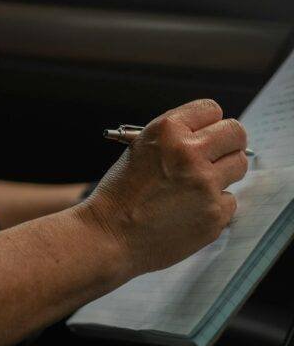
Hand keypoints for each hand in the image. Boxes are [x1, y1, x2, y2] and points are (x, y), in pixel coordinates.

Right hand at [81, 99, 248, 275]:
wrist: (108, 236)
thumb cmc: (118, 195)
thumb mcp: (137, 151)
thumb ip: (173, 139)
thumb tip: (209, 136)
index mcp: (166, 132)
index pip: (210, 109)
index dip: (207, 123)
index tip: (205, 134)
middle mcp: (189, 153)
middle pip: (235, 133)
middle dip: (226, 143)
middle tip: (214, 156)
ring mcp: (205, 184)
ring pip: (238, 166)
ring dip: (221, 174)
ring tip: (193, 188)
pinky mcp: (215, 213)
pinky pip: (228, 200)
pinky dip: (212, 206)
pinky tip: (187, 212)